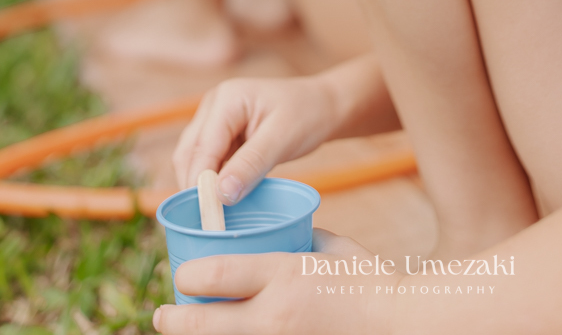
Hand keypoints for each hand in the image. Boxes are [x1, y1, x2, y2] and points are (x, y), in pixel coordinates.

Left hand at [153, 230, 388, 334]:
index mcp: (284, 274)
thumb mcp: (329, 247)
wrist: (399, 324)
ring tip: (187, 328)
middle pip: (203, 323)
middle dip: (175, 320)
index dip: (187, 275)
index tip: (182, 274)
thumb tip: (275, 237)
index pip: (213, 275)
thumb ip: (297, 242)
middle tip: (162, 316)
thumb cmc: (366, 280)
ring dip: (200, 333)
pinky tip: (227, 332)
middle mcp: (274, 315)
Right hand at [172, 76, 340, 204]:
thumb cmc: (307, 114)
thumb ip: (251, 164)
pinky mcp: (222, 134)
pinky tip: (224, 201)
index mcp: (227, 99)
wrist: (323, 106)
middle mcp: (214, 105)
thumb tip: (220, 195)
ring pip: (195, 160)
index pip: (202, 148)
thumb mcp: (283, 139)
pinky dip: (214, 181)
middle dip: (196, 188)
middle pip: (190, 154)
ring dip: (202, 186)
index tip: (208, 218)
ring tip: (216, 216)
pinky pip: (209, 162)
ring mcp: (215, 119)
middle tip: (210, 222)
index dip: (200, 184)